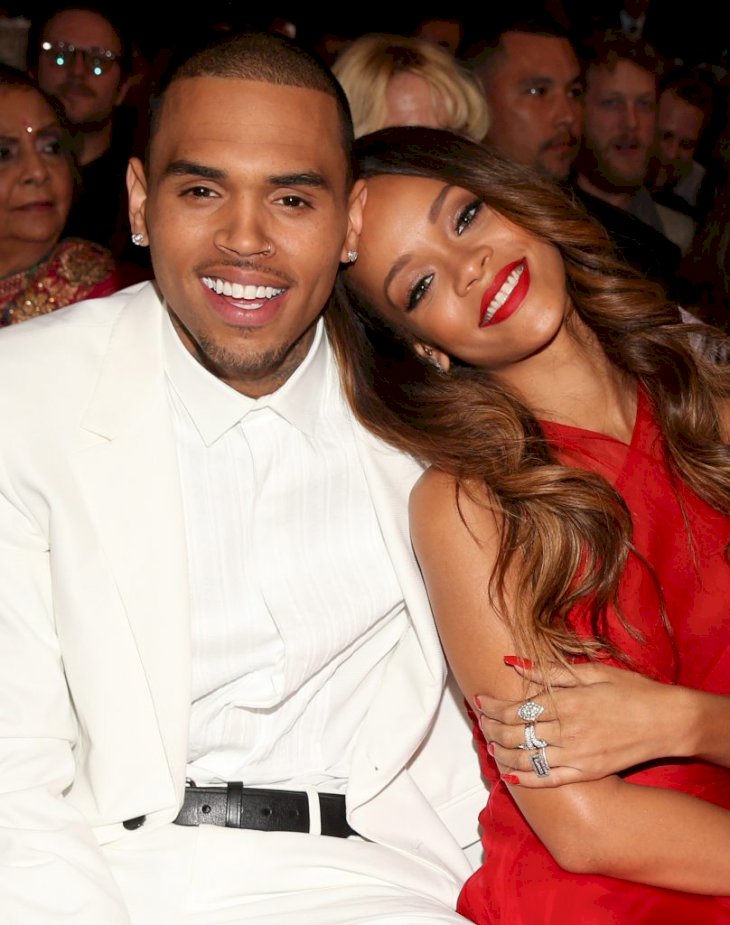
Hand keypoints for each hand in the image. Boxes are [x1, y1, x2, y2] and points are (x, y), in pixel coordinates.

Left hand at [474, 659, 682, 786]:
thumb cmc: (632, 691)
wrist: (668, 721)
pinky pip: (550, 779)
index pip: (517, 708)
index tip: (478, 701)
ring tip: (490, 745)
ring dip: (503, 752)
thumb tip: (513, 663)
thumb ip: (550, 671)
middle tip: (478, 723)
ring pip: (527, 757)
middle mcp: (568, 730)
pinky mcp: (588, 773)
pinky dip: (527, 779)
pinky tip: (511, 775)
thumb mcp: (592, 672)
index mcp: (567, 701)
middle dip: (491, 728)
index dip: (493, 706)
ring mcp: (577, 755)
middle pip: (516, 733)